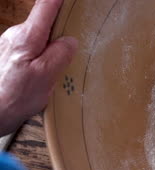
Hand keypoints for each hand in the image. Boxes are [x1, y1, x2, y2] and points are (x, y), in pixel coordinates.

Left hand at [0, 0, 77, 135]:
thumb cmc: (12, 98)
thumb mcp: (45, 77)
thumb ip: (60, 55)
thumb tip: (70, 41)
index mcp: (27, 37)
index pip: (46, 7)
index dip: (59, 1)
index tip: (70, 2)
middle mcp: (14, 36)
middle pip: (42, 23)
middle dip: (58, 31)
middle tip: (71, 47)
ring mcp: (9, 45)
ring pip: (36, 38)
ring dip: (48, 48)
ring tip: (55, 69)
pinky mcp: (7, 57)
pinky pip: (29, 51)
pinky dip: (39, 58)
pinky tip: (40, 76)